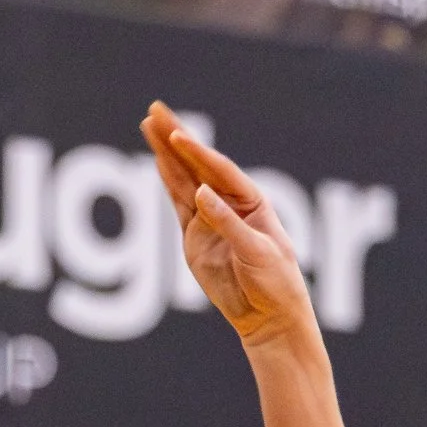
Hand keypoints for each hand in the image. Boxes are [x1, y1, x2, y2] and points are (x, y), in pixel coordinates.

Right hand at [143, 107, 317, 350]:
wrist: (269, 317)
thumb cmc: (276, 283)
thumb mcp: (256, 251)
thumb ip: (228, 223)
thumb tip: (201, 194)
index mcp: (252, 201)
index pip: (219, 170)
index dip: (197, 153)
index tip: (177, 134)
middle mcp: (229, 204)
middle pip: (197, 165)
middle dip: (176, 138)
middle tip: (155, 109)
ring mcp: (209, 220)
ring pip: (183, 181)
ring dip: (166, 155)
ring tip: (150, 126)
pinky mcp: (195, 239)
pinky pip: (178, 205)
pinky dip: (168, 183)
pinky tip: (158, 160)